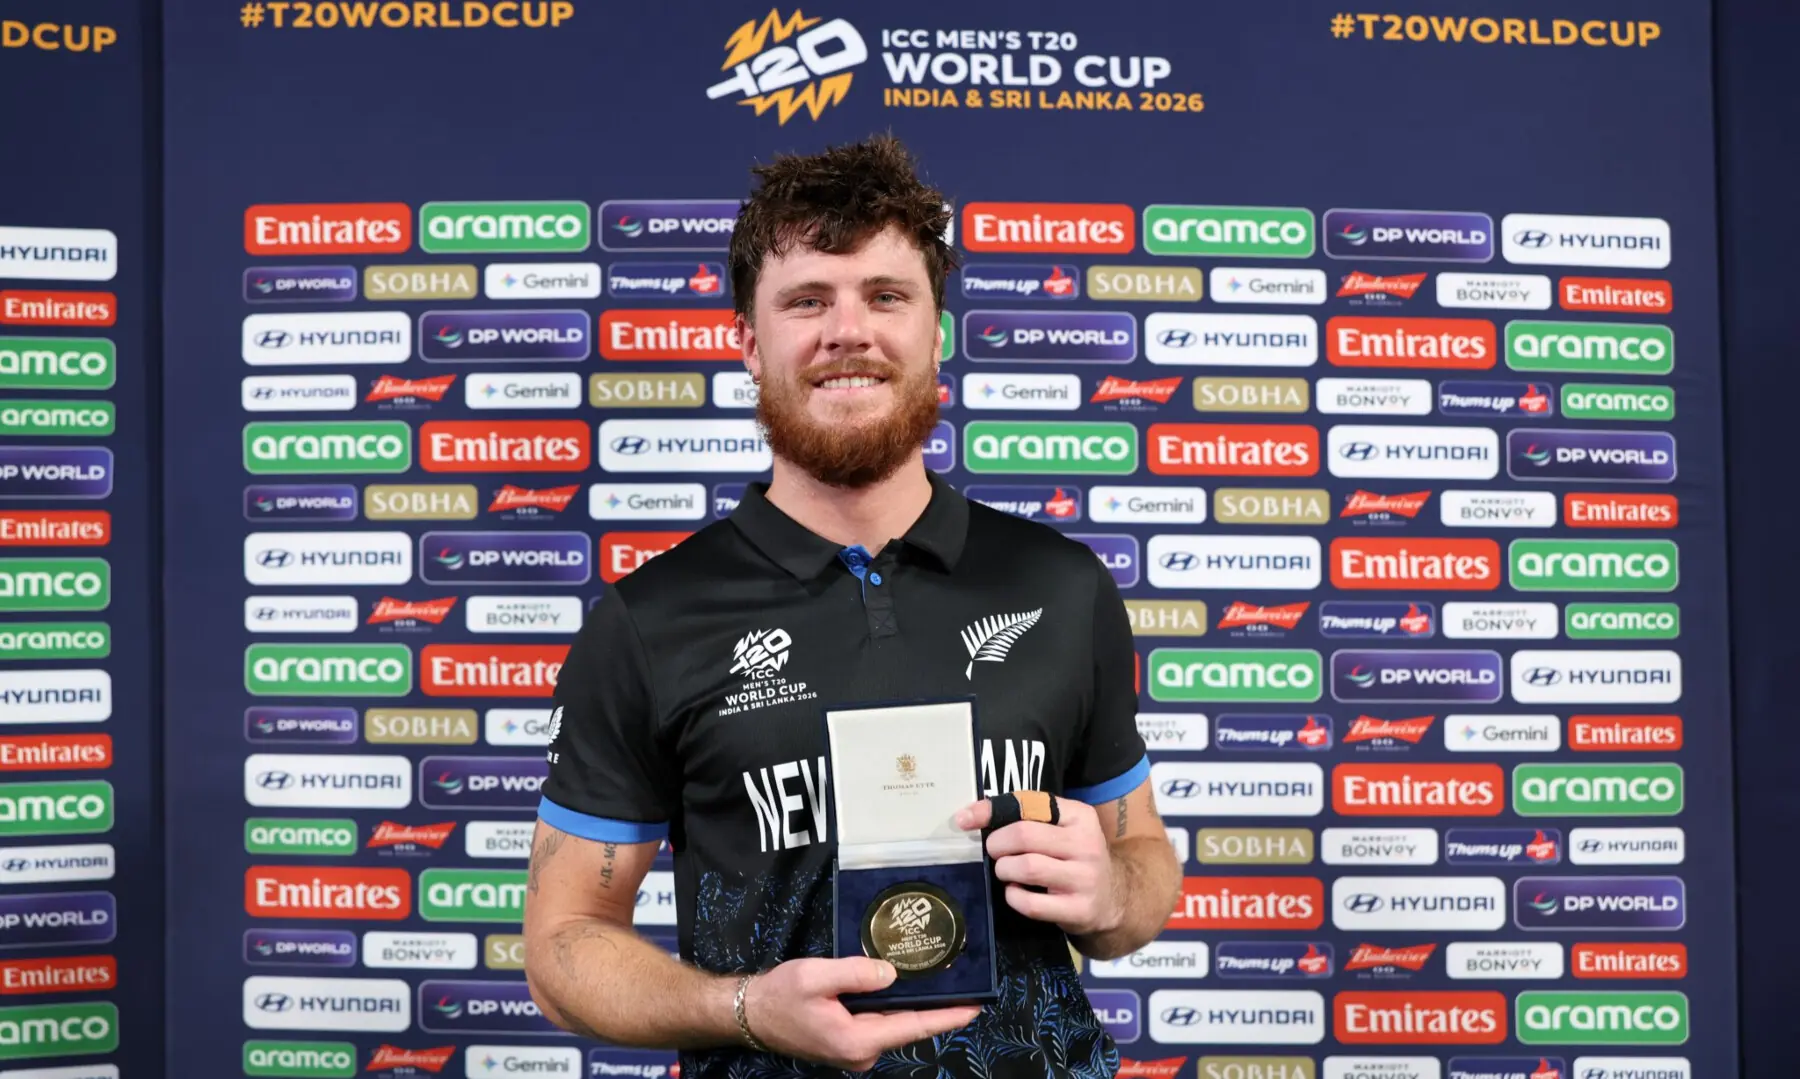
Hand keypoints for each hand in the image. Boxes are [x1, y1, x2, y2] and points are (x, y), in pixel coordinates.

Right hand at [743, 956, 980, 1069]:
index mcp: (859, 1040)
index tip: (976, 1006)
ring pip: (895, 1025)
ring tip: (944, 984)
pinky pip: (881, 1024)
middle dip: (937, 1008)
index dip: (947, 1017)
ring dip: (917, 1007)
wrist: (750, 1015)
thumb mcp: (816, 977)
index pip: (914, 1027)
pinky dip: (896, 1008)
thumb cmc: (780, 996)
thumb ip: (856, 974)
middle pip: (909, 1027)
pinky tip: (907, 989)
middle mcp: (862, 1053)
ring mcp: (856, 1051)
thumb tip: (892, 974)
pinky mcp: (849, 1043)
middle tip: (965, 985)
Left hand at [955, 796, 1120, 937]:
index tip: (965, 819)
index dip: (991, 810)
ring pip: (1027, 868)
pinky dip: (1014, 897)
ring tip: (1006, 872)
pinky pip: (1032, 904)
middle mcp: (1087, 844)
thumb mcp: (1062, 829)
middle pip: (1024, 836)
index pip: (1029, 803)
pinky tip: (1016, 893)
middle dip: (997, 844)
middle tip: (994, 852)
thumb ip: (1026, 818)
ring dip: (1005, 870)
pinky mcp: (1079, 909)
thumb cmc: (1074, 857)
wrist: (1113, 899)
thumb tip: (970, 815)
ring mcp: (1085, 878)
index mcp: (1080, 816)